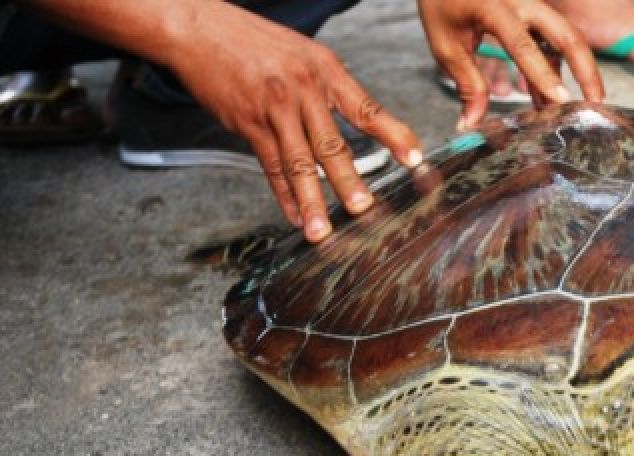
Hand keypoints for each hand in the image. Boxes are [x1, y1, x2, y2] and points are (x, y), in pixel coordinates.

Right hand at [160, 3, 422, 242]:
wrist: (199, 27)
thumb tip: (356, 121)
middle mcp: (303, 91)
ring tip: (323, 231)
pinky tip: (295, 216)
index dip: (394, 136)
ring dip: (312, 202)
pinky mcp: (249, 124)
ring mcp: (275, 109)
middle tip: (365, 209)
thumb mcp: (304, 55)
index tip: (415, 159)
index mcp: (325, 71)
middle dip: (349, 182)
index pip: (366, 109)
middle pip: (332, 145)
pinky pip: (271, 166)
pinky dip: (283, 195)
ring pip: (299, 163)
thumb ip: (328, 90)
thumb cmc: (253, 42)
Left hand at [418, 0, 603, 131]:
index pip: (523, 44)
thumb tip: (471, 125)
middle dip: (587, 71)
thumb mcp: (446, 46)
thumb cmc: (443, 4)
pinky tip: (548, 96)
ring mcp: (533, 4)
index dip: (543, 74)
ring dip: (579, 71)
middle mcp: (522, 2)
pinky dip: (556, 67)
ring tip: (580, 107)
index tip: (560, 100)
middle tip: (596, 105)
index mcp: (495, 7)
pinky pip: (555, 39)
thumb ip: (467, 85)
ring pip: (568, 36)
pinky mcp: (536, 11)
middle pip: (567, 34)